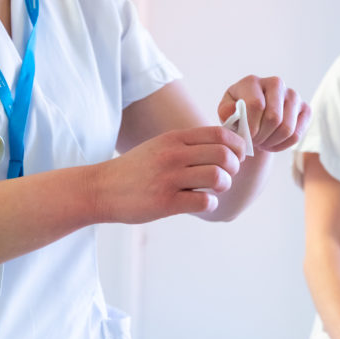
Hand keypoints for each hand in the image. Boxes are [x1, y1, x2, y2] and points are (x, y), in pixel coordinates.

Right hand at [94, 127, 245, 223]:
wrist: (102, 188)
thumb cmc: (136, 169)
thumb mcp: (160, 146)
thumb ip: (188, 144)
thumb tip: (225, 146)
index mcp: (174, 138)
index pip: (220, 134)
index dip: (237, 146)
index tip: (236, 157)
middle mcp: (173, 155)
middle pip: (224, 155)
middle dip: (233, 168)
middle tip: (226, 176)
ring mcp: (169, 178)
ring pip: (217, 177)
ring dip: (223, 186)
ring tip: (214, 190)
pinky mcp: (165, 202)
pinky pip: (204, 201)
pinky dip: (210, 204)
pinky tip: (201, 203)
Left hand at [219, 75, 310, 152]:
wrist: (255, 117)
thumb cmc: (238, 113)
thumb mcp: (226, 111)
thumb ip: (226, 111)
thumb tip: (236, 111)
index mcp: (253, 81)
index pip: (256, 105)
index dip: (250, 126)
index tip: (244, 136)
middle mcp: (276, 83)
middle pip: (274, 118)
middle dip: (261, 137)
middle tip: (253, 141)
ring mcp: (293, 95)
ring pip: (287, 129)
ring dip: (271, 142)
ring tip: (261, 142)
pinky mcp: (305, 109)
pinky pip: (296, 135)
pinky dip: (282, 145)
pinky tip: (272, 142)